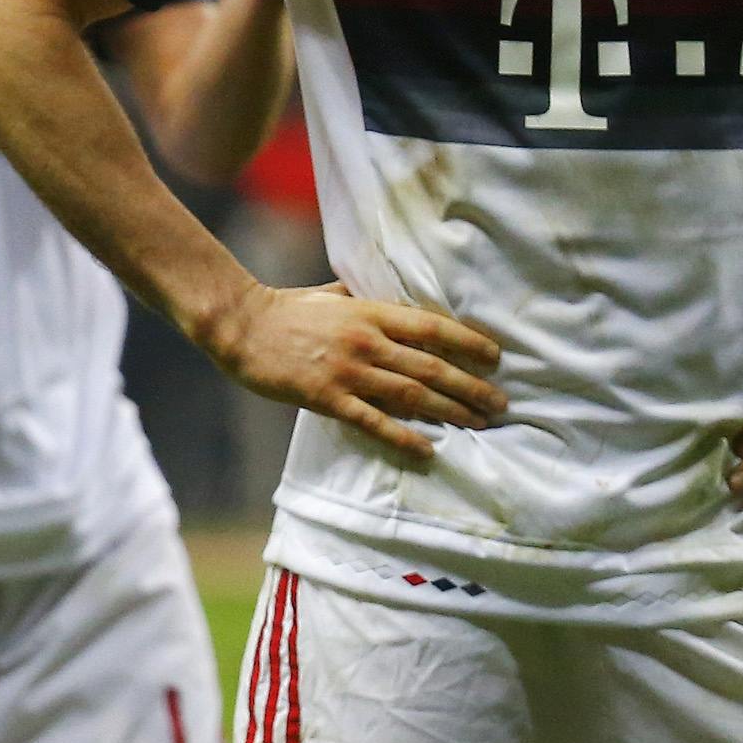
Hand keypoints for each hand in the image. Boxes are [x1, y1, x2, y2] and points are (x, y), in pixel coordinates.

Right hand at [204, 281, 505, 460]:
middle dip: (471, 387)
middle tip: (500, 404)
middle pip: (431, 367)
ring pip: (411, 395)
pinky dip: (404, 436)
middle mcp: (365, 341)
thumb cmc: (287, 308)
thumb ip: (366, 297)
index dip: (469, 343)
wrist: (241, 326)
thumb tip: (397, 296)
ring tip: (478, 424)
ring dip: (450, 411)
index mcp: (370, 312)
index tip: (496, 358)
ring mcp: (347, 371)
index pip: (433, 328)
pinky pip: (373, 421)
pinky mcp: (326, 397)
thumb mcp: (332, 293)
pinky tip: (428, 449)